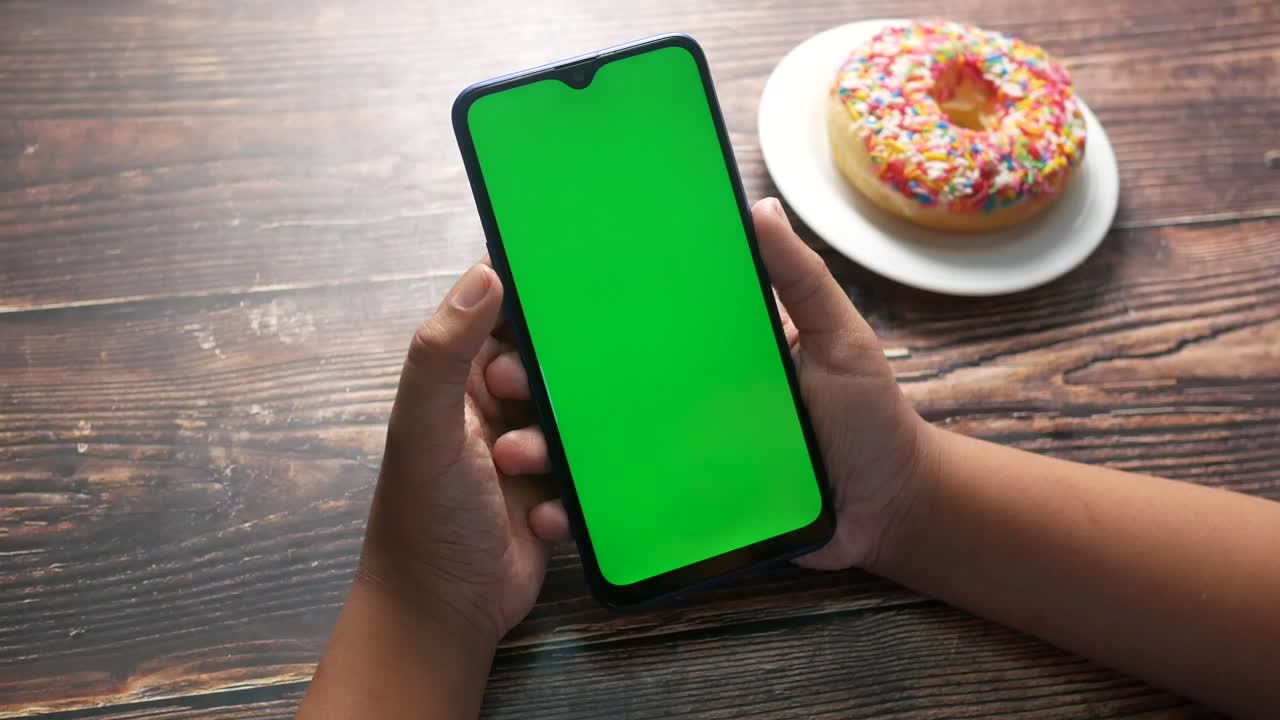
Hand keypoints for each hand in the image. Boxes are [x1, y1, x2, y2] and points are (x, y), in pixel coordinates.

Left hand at [358, 262, 563, 645]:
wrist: (442, 612)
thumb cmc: (424, 515)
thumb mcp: (428, 426)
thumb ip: (444, 352)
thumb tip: (484, 272)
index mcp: (457, 380)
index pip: (496, 313)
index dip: (526, 298)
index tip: (564, 291)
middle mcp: (493, 408)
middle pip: (550, 365)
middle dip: (554, 384)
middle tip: (532, 404)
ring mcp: (528, 451)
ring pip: (574, 420)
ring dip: (556, 448)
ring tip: (525, 472)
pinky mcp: (554, 493)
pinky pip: (586, 473)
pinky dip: (569, 495)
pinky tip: (543, 516)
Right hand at [494, 198, 932, 572]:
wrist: (889, 509)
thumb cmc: (868, 416)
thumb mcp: (840, 339)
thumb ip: (802, 281)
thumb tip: (760, 209)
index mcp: (706, 350)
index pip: (634, 324)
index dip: (579, 315)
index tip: (525, 300)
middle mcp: (680, 396)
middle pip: (597, 386)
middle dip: (538, 381)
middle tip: (500, 375)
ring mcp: (678, 453)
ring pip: (598, 447)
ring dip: (546, 446)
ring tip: (516, 450)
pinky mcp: (684, 504)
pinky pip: (626, 503)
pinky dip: (584, 508)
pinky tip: (551, 511)